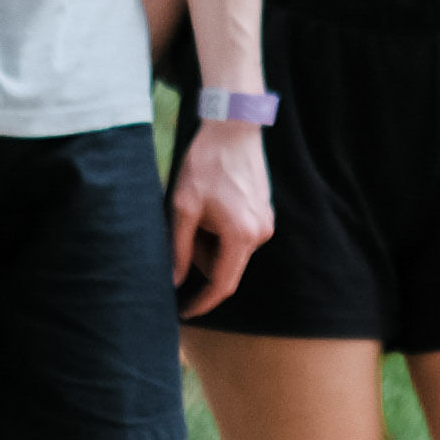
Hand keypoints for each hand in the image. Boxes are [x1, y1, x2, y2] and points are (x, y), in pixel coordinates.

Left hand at [169, 121, 274, 318]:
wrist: (233, 128)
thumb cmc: (206, 165)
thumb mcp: (184, 207)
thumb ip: (179, 249)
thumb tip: (174, 281)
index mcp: (241, 235)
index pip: (222, 284)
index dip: (202, 302)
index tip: (184, 312)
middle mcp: (260, 233)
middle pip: (226, 267)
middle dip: (201, 259)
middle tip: (183, 230)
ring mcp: (266, 221)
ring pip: (231, 250)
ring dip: (210, 243)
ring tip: (197, 211)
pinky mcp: (264, 211)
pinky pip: (240, 235)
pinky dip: (221, 231)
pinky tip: (210, 205)